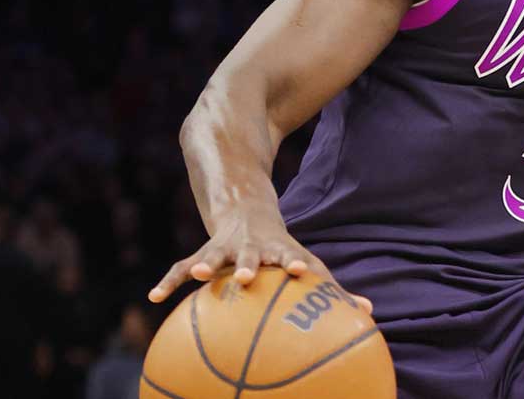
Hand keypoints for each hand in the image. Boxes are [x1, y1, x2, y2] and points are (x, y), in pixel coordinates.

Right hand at [148, 212, 371, 314]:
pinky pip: (180, 267)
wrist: (247, 209)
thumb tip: (369, 314)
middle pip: (250, 255)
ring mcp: (225, 247)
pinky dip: (168, 281)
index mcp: (279, 251)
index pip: (290, 257)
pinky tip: (154, 298)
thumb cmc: (283, 250)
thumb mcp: (306, 262)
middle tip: (246, 275)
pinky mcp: (204, 251)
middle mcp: (252, 247)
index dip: (294, 263)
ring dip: (205, 264)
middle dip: (248, 264)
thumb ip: (333, 290)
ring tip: (195, 273)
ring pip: (213, 255)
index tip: (297, 271)